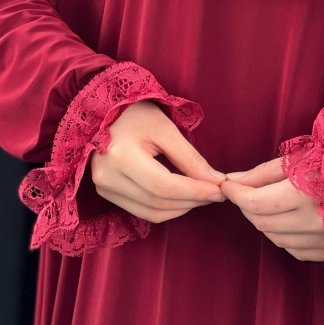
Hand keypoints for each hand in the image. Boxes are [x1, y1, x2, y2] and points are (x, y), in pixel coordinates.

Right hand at [91, 99, 226, 222]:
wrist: (104, 112)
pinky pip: (141, 210)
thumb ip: (189, 157)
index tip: (219, 190)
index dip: (194, 191)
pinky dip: (165, 209)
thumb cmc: (136, 114)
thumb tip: (215, 181)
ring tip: (202, 196)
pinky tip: (182, 198)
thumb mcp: (165, 129)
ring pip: (150, 212)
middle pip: (158, 202)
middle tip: (216, 193)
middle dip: (191, 201)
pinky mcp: (106, 193)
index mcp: (121, 156)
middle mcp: (107, 178)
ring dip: (181, 208)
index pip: (164, 186)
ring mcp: (104, 188)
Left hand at [220, 158, 323, 260]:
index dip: (235, 194)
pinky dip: (282, 234)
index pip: (255, 203)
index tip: (226, 185)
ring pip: (273, 237)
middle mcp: (313, 221)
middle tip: (245, 190)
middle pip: (261, 222)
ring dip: (263, 220)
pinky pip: (291, 248)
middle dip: (247, 205)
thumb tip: (232, 180)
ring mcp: (321, 241)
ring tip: (268, 202)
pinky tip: (288, 218)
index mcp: (305, 193)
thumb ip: (263, 172)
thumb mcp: (300, 158)